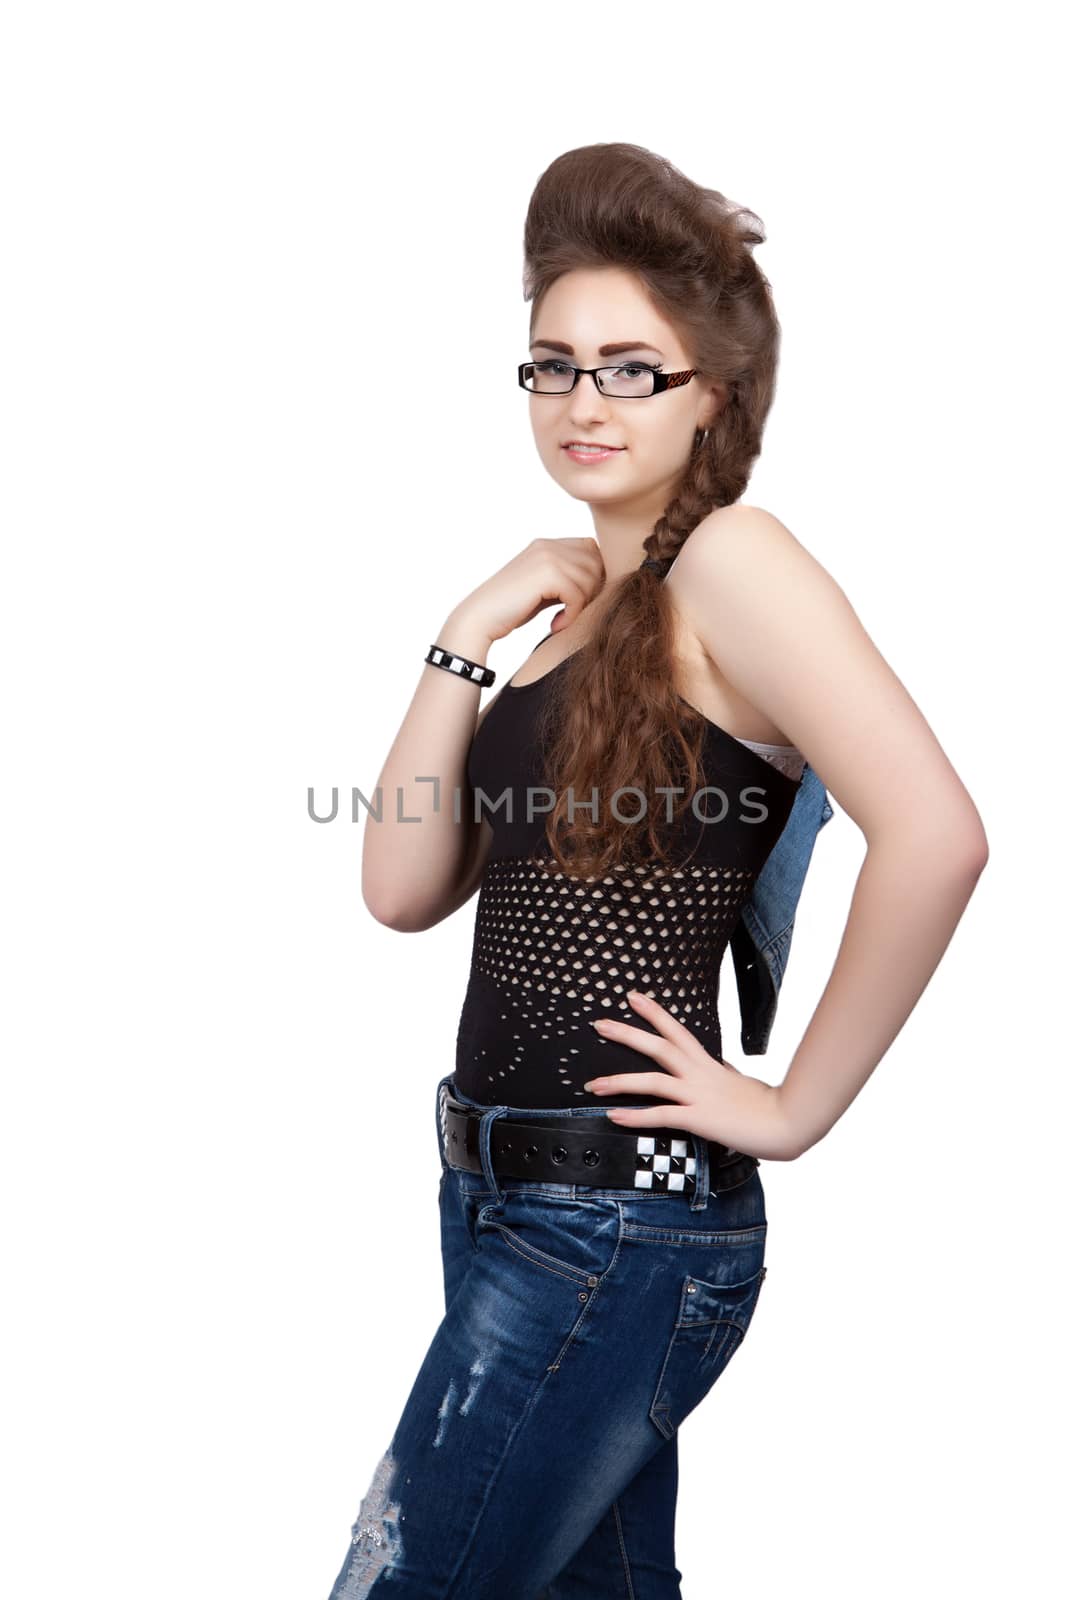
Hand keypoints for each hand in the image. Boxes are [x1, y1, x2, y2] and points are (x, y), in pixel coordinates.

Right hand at [447, 537, 605, 645]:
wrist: (479, 618)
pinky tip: (555, 625)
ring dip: (581, 606)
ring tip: (561, 621)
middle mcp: (548, 545)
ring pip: (590, 579)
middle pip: (596, 563)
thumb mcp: (543, 589)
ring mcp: (547, 556)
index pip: (591, 550)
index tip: (578, 602)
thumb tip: (603, 581)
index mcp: (546, 545)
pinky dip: (572, 615)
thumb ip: (567, 579)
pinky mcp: (547, 573)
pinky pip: (578, 594)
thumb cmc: (511, 610)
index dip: (592, 576)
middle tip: (572, 613)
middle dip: (591, 591)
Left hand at [583, 990, 797, 1161]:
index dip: (654, 1013)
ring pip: (652, 1080)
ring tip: (592, 1084)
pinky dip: (635, 1116)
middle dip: (626, 1034)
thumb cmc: (769, 1105)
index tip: (633, 997)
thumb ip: (726, 1075)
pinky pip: (661, 1115)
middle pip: (658, 1046)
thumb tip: (723, 1069)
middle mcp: (701, 1074)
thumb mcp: (742, 1084)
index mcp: (710, 1065)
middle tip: (599, 1024)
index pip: (677, 1031)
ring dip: (619, 1081)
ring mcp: (699, 1095)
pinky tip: (613, 1116)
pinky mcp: (700, 1119)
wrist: (789, 1123)